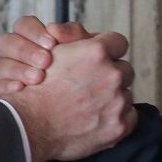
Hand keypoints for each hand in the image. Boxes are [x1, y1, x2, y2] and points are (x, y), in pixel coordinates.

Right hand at [0, 15, 93, 97]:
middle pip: (6, 42)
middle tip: (45, 61)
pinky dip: (4, 87)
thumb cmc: (81, 74)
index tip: (51, 43)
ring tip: (38, 78)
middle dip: (25, 50)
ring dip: (17, 69)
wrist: (79, 106)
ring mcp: (3, 74)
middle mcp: (13, 55)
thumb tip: (54, 28)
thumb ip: (73, 35)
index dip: (33, 31)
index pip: (22, 25)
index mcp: (30, 39)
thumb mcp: (85, 52)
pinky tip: (21, 89)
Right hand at [0, 27, 135, 161]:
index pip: (119, 42)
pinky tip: (97, 117)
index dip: (109, 49)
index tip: (103, 58)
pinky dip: (117, 117)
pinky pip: (130, 116)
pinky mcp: (119, 125)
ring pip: (126, 94)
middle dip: (112, 75)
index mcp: (96, 52)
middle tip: (91, 84)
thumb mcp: (53, 52)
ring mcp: (118, 102)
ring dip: (113, 97)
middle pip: (125, 69)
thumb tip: (92, 36)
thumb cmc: (38, 90)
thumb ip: (75, 37)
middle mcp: (112, 74)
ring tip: (89, 104)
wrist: (32, 126)